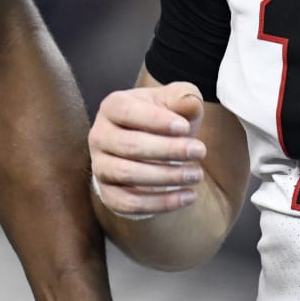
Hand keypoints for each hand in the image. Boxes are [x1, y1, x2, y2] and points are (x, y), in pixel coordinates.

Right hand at [88, 82, 207, 217]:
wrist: (150, 150)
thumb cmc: (164, 121)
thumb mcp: (175, 102)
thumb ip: (184, 97)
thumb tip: (190, 103)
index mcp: (112, 107)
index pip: (126, 112)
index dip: (155, 121)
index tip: (184, 127)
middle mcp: (99, 136)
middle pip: (129, 145)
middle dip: (167, 150)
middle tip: (200, 151)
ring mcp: (100, 166)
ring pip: (127, 174)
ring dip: (166, 176)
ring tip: (196, 174)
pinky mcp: (108, 193)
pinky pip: (129, 203)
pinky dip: (161, 203)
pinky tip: (189, 196)